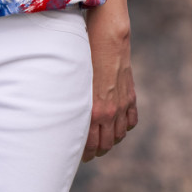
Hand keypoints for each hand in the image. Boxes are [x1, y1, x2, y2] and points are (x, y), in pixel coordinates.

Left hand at [83, 5, 137, 161]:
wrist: (107, 36)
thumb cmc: (84, 52)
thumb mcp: (73, 77)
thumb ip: (72, 96)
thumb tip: (60, 109)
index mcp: (93, 109)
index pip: (90, 143)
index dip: (84, 152)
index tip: (77, 154)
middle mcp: (109, 110)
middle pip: (105, 144)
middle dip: (96, 151)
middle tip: (88, 152)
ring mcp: (122, 104)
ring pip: (119, 135)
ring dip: (111, 140)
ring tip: (102, 141)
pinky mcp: (130, 95)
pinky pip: (131, 121)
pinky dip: (125, 127)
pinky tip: (117, 126)